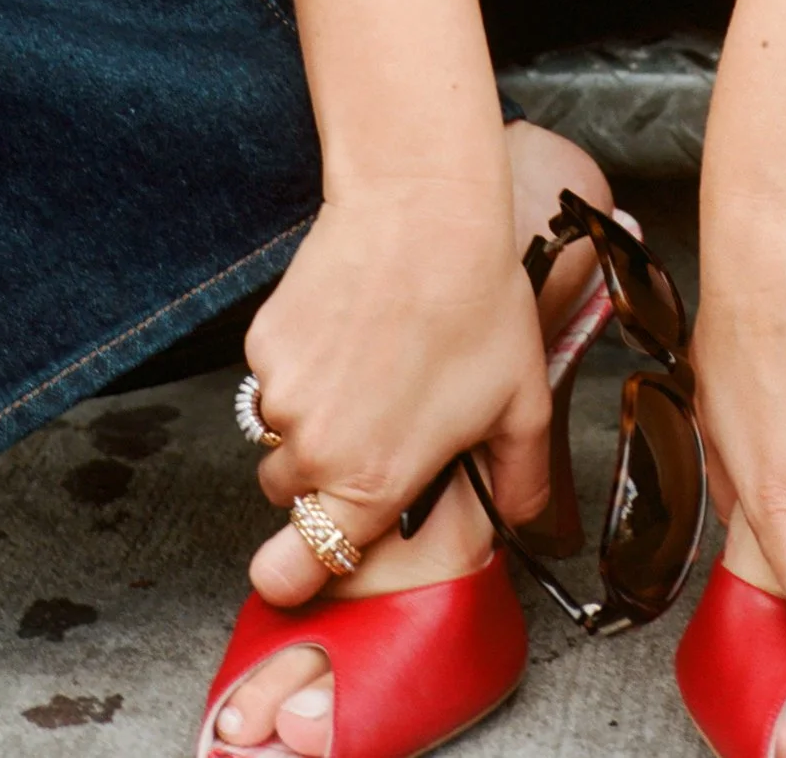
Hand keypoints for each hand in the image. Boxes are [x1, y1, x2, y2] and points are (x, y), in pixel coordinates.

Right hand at [243, 171, 550, 604]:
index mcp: (372, 481)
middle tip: (370, 427)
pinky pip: (272, 375)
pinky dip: (301, 362)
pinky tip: (348, 324)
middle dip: (320, 477)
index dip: (291, 575)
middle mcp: (315, 448)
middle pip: (289, 497)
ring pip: (280, 433)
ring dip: (311, 416)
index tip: (298, 564)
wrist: (422, 210)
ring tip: (368, 366)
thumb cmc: (476, 303)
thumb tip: (521, 519)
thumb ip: (520, 480)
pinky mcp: (264, 341)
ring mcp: (281, 393)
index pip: (293, 570)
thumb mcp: (522, 403)